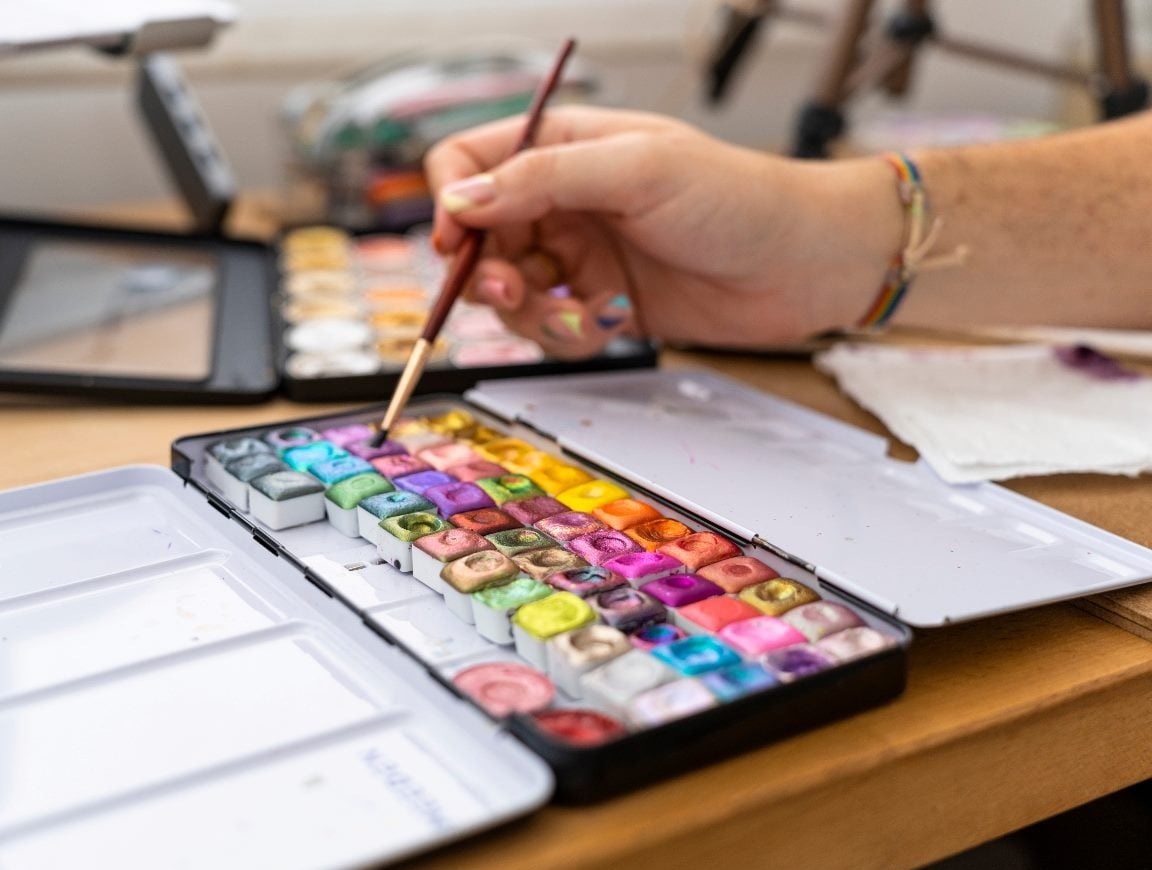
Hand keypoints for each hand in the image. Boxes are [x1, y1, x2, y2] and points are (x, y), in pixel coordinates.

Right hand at [425, 105, 899, 356]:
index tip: (456, 244)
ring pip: (512, 293)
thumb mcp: (636, 171)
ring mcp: (582, 255)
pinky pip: (553, 328)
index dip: (450, 203)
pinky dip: (570, 334)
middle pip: (480, 240)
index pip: (468, 164)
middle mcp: (563, 201)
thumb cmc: (738, 198)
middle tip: (517, 294)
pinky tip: (610, 323)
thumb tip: (458, 199)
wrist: (805, 265)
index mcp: (564, 148)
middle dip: (490, 274)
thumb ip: (541, 180)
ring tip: (579, 315)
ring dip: (533, 314)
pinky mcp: (602, 304)